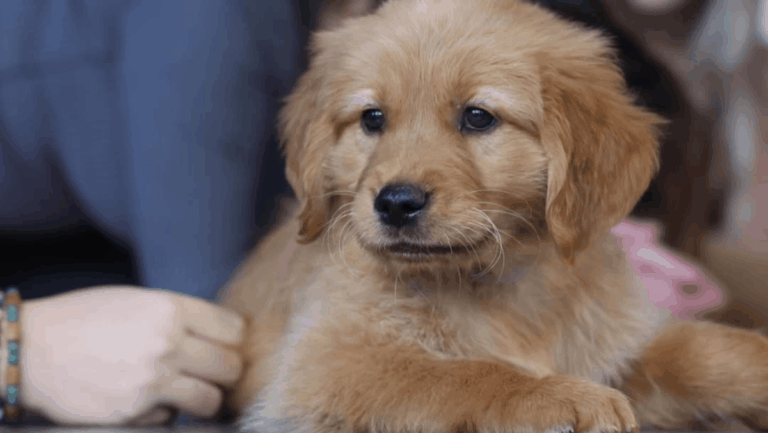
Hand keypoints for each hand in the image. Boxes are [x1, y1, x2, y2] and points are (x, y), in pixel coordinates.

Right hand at [17, 286, 244, 425]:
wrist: (31, 351)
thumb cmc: (83, 319)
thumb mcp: (136, 300)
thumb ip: (178, 316)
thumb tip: (219, 335)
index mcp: (169, 309)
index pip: (234, 329)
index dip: (233, 338)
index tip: (226, 344)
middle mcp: (166, 344)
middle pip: (231, 366)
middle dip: (226, 370)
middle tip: (214, 371)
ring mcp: (151, 381)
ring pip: (211, 399)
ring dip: (206, 397)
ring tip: (191, 390)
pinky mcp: (134, 412)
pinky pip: (172, 417)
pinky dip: (167, 411)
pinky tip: (149, 399)